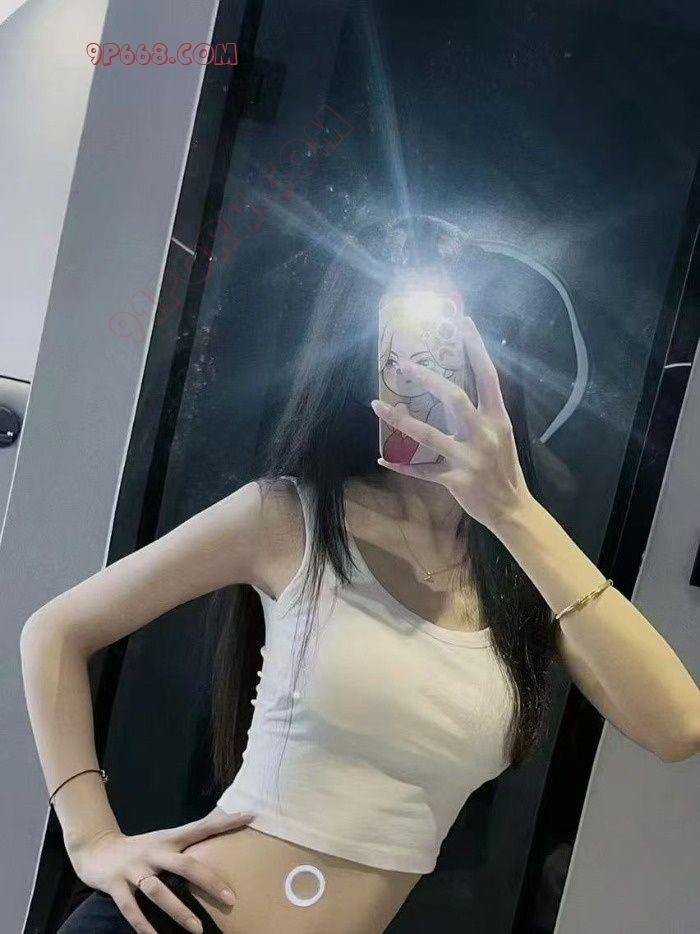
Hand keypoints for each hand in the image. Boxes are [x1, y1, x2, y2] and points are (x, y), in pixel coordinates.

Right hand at [66, 807, 254, 933]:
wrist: (96, 848)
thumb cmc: (140, 848)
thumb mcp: (164, 841)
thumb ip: (187, 844)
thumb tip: (220, 842)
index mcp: (169, 839)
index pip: (202, 827)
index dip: (226, 822)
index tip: (251, 816)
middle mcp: (154, 851)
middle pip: (185, 864)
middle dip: (208, 881)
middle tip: (231, 897)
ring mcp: (134, 868)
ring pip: (158, 890)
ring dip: (178, 910)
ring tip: (198, 929)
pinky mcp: (115, 885)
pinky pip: (130, 908)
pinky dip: (143, 924)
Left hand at [371, 315, 531, 531]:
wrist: (513, 510)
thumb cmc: (504, 468)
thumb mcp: (500, 434)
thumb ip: (481, 413)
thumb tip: (452, 387)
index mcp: (498, 418)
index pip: (487, 375)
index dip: (475, 347)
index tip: (462, 322)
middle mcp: (484, 434)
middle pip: (454, 398)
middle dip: (427, 379)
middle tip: (403, 365)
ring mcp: (469, 458)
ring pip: (428, 434)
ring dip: (399, 419)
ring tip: (377, 405)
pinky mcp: (456, 480)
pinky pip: (422, 470)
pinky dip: (402, 464)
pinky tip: (383, 456)